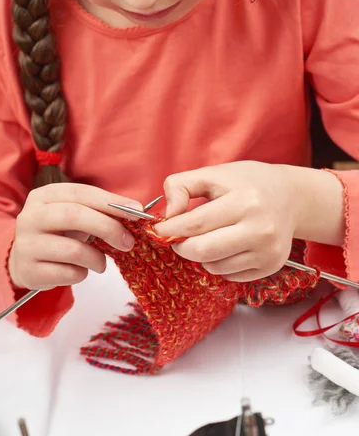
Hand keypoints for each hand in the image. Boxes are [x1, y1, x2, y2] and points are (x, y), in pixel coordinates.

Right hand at [9, 183, 142, 289]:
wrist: (26, 261)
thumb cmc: (59, 233)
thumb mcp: (74, 215)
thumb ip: (99, 211)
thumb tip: (135, 211)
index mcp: (44, 196)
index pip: (81, 193)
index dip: (111, 202)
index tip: (137, 212)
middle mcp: (30, 217)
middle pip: (74, 216)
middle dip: (108, 228)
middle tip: (128, 242)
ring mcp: (26, 244)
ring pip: (72, 250)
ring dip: (96, 258)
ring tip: (101, 263)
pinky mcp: (29, 270)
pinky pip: (67, 273)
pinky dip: (81, 274)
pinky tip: (79, 271)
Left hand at [154, 161, 343, 281]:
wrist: (290, 196)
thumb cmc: (246, 182)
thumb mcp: (213, 173)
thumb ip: (181, 187)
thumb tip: (168, 216)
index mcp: (245, 201)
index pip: (196, 224)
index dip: (171, 229)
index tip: (159, 229)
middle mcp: (260, 229)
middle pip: (203, 252)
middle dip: (182, 247)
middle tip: (177, 238)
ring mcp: (268, 251)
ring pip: (214, 267)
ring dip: (201, 256)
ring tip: (207, 237)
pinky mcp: (271, 266)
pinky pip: (230, 276)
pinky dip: (219, 264)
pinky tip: (225, 246)